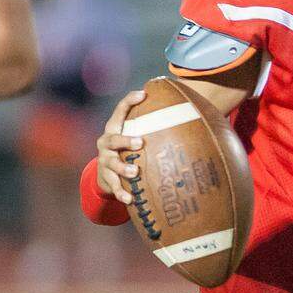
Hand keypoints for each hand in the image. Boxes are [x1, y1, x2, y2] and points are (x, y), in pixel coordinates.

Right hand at [94, 89, 145, 203]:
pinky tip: (130, 199)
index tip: (143, 94)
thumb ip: (151, 125)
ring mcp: (105, 161)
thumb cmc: (128, 149)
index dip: (129, 101)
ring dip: (123, 168)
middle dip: (126, 140)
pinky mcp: (106, 179)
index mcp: (114, 128)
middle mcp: (106, 143)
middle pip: (113, 139)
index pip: (120, 111)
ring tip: (135, 172)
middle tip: (140, 142)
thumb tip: (188, 110)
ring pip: (112, 164)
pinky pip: (114, 186)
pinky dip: (122, 193)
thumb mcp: (133, 135)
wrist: (105, 174)